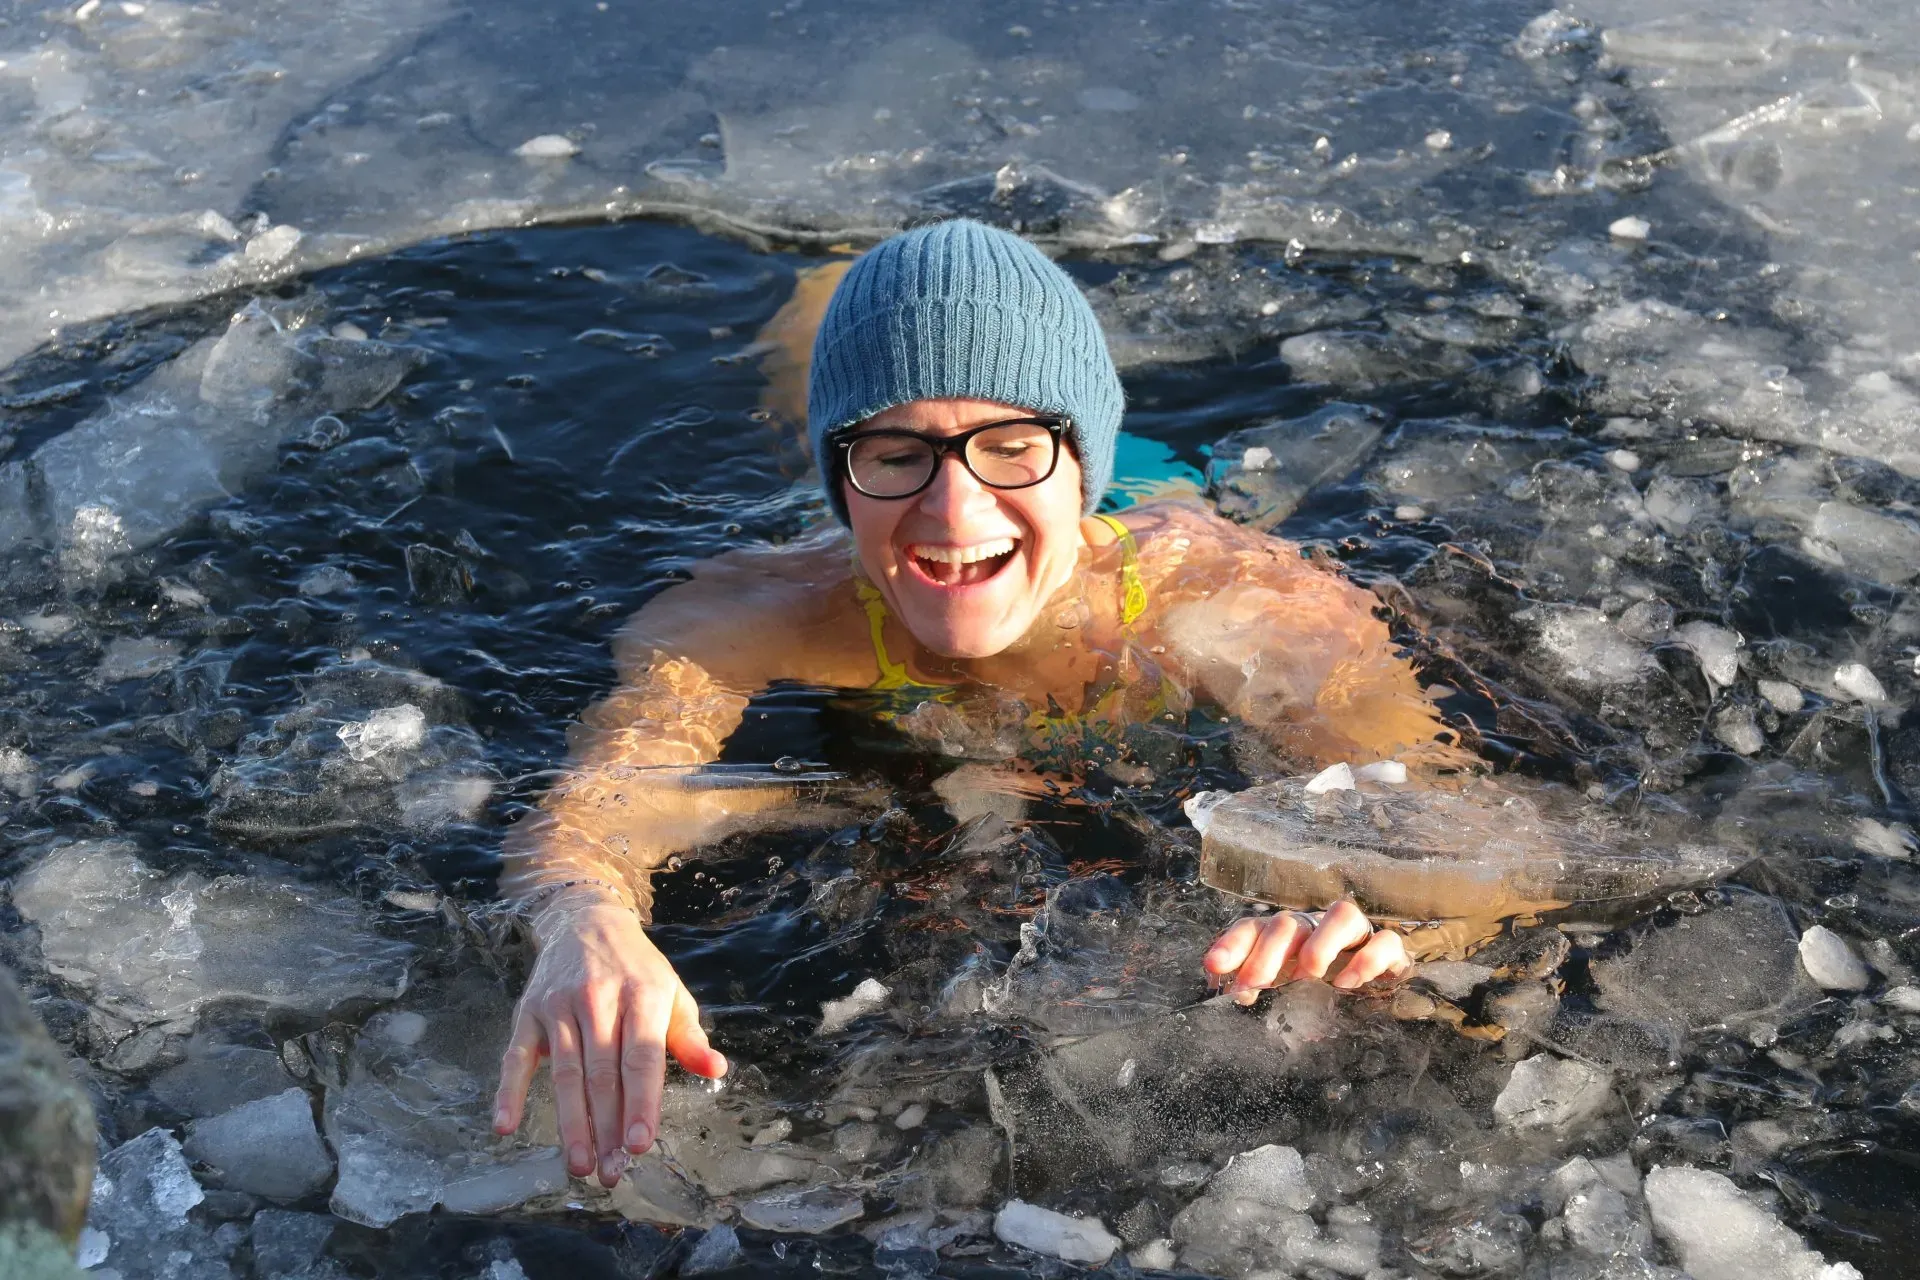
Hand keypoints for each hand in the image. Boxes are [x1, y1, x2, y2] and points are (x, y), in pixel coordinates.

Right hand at [493, 893, 727, 1185]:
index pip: (641, 1057)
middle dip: (606, 1128)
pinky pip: (516, 1057)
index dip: (641, 1103)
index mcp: (642, 993)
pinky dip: (509, 1092)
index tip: (640, 1145)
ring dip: (571, 1123)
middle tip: (611, 1173)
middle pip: (602, 1073)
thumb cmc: (636, 969)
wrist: (586, 920)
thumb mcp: (671, 993)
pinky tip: (505, 1126)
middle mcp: (598, 998)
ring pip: (565, 1073)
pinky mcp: (529, 1012)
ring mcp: (559, 1005)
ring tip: (579, 1165)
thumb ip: (689, 1035)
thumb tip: (716, 1070)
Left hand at [1203, 899, 1408, 1003]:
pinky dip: (1367, 960)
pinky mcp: (1390, 950)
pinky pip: (1385, 941)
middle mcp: (1318, 928)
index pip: (1255, 927)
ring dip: (1321, 943)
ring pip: (1343, 915)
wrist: (1379, 993)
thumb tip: (1224, 985)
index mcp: (1288, 936)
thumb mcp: (1282, 989)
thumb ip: (1254, 984)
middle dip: (1268, 953)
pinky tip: (1347, 984)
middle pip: (1291, 923)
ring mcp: (1356, 936)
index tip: (1214, 967)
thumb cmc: (1320, 991)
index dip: (1233, 945)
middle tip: (1255, 983)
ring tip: (1309, 974)